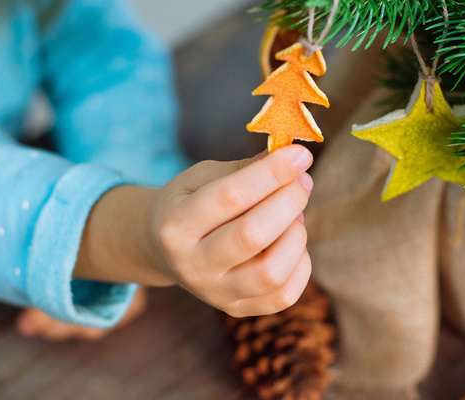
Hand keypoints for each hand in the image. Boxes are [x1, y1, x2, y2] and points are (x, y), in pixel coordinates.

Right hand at [75, 145, 314, 317]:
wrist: (162, 249)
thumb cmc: (188, 203)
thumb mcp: (201, 177)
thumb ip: (243, 169)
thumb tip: (291, 160)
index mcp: (176, 225)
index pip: (232, 196)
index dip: (273, 173)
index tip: (301, 155)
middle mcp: (193, 265)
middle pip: (253, 235)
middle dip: (289, 201)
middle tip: (303, 181)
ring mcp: (215, 293)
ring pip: (271, 272)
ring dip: (296, 235)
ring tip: (295, 215)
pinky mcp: (237, 309)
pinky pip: (283, 296)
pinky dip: (301, 265)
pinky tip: (292, 242)